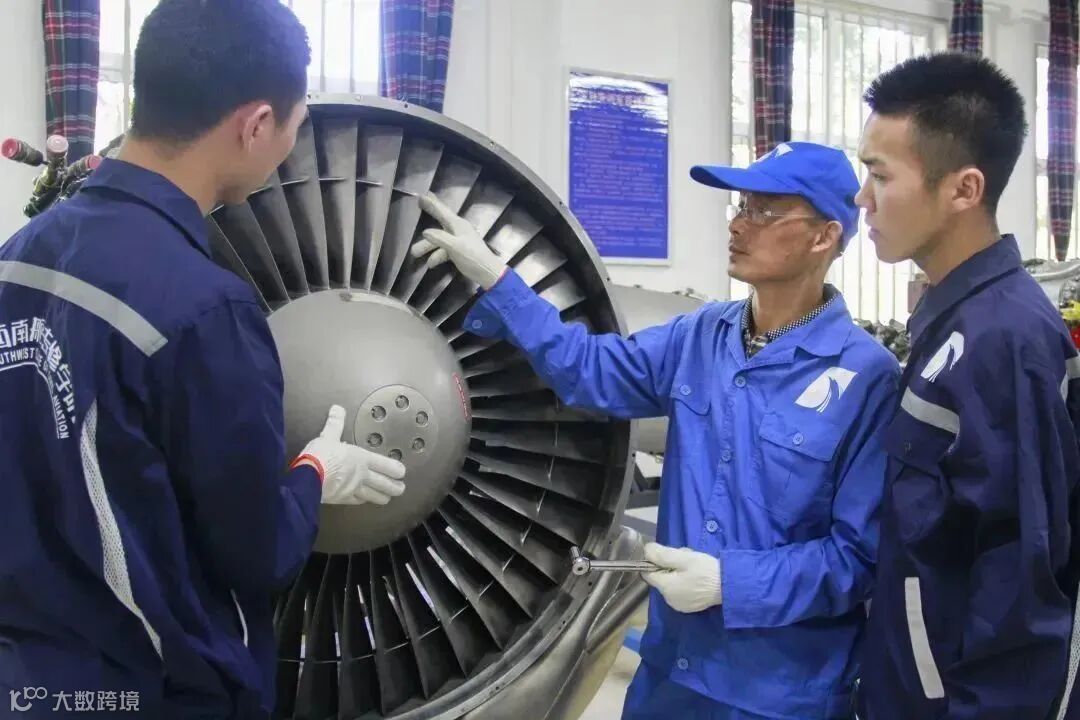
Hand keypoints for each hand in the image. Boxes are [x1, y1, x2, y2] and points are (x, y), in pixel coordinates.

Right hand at [292, 405, 406, 504]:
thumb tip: (337, 409)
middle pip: (384, 484)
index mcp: (362, 458)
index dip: (396, 470)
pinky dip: (363, 500)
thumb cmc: (320, 456)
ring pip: (374, 496)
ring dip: (383, 497)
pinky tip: (364, 500)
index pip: (386, 465)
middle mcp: (362, 475)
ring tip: (388, 498)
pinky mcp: (343, 499)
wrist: (307, 478)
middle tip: (400, 488)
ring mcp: (354, 489)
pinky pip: (358, 501)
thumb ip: (335, 423)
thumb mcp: (327, 436)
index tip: (402, 472)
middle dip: (395, 487)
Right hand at [411, 191, 507, 289]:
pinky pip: (444, 251)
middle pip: (440, 220)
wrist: (488, 273)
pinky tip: (430, 264)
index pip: (442, 211)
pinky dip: (437, 256)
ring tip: (414, 252)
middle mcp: (458, 230)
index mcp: (458, 225)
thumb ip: (440, 238)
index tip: (422, 195)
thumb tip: (425, 232)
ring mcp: (458, 241)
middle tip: (420, 203)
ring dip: (427, 247)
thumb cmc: (473, 257)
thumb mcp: (455, 247)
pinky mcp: (459, 252)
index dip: (432, 203)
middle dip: (430, 213)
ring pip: (439, 240)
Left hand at [642, 542, 721, 612]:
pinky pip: (679, 591)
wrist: (729, 586)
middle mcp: (668, 600)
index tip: (667, 555)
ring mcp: (679, 605)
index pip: (647, 573)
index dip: (653, 562)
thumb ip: (662, 554)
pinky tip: (696, 577)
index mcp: (665, 588)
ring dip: (677, 574)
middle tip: (684, 558)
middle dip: (669, 566)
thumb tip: (646, 550)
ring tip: (693, 567)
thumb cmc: (706, 570)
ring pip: (670, 584)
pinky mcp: (689, 607)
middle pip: (660, 578)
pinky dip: (684, 583)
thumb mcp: (683, 558)